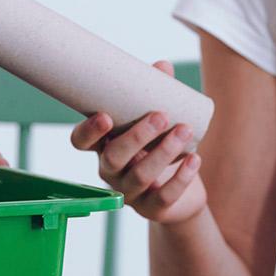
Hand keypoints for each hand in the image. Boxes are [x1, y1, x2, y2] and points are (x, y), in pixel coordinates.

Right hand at [69, 61, 207, 223]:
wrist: (180, 194)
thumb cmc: (159, 149)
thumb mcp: (155, 123)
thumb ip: (155, 95)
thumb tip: (162, 67)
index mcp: (103, 147)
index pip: (81, 142)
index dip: (88, 132)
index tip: (105, 116)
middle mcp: (110, 171)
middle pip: (113, 158)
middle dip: (136, 137)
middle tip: (160, 116)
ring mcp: (129, 193)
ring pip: (140, 175)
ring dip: (163, 152)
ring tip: (184, 130)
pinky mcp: (152, 209)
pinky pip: (164, 196)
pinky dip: (180, 178)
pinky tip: (194, 160)